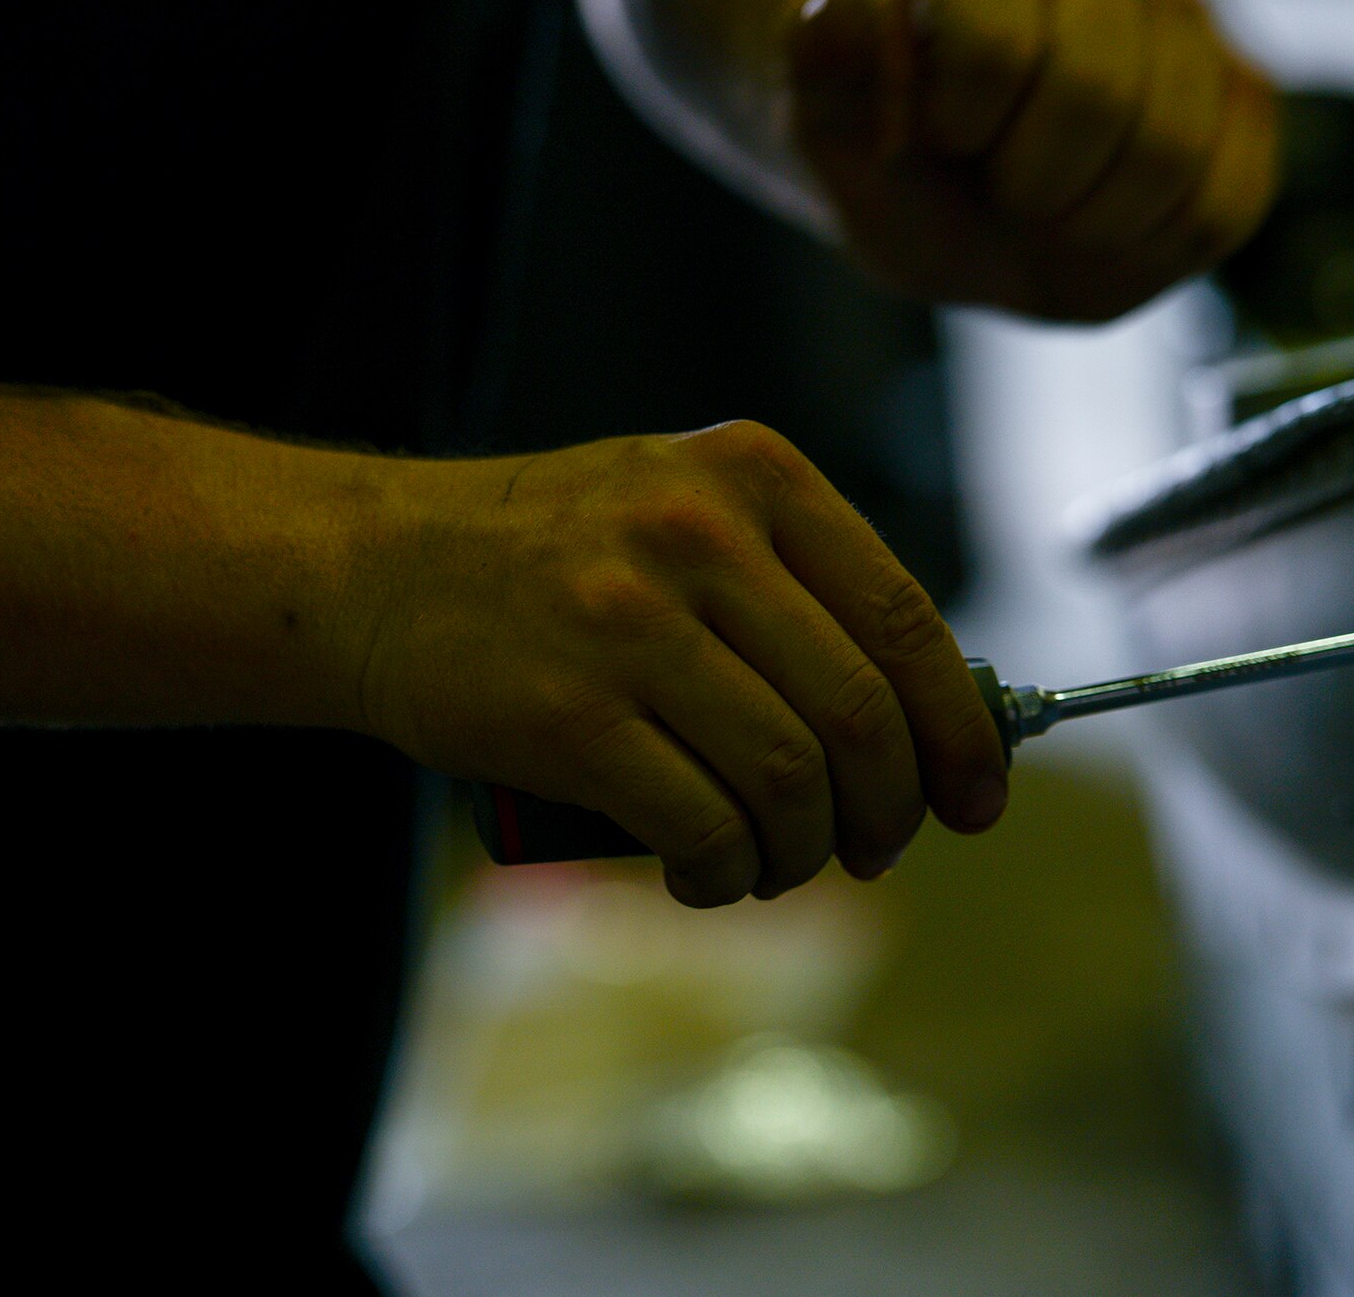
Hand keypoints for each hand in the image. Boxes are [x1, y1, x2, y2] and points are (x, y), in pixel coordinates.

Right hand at [352, 422, 1007, 907]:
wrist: (376, 568)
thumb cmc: (549, 554)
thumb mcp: (682, 508)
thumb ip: (794, 581)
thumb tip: (924, 712)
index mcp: (752, 475)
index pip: (904, 616)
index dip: (961, 725)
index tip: (977, 792)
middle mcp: (699, 535)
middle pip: (859, 712)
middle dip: (892, 808)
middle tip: (879, 846)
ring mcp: (629, 623)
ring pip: (789, 779)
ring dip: (808, 852)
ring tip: (785, 864)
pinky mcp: (568, 715)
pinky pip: (701, 825)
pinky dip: (730, 874)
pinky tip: (718, 877)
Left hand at [787, 0, 1277, 321]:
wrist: (965, 204)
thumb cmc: (901, 162)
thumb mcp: (832, 130)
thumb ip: (821, 72)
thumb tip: (834, 11)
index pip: (995, 41)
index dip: (959, 120)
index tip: (934, 136)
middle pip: (1093, 95)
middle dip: (1024, 179)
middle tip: (996, 183)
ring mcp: (1187, 29)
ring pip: (1169, 150)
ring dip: (1087, 217)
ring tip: (1049, 202)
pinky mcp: (1244, 101)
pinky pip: (1226, 203)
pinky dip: (1152, 242)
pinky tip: (1107, 220)